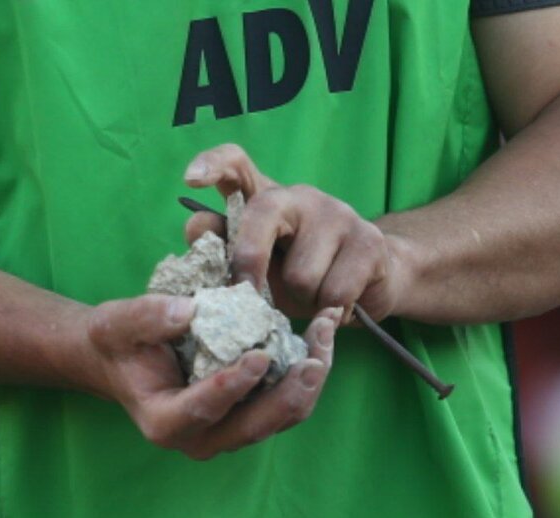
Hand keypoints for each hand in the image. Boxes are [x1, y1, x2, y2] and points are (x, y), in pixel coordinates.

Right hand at [85, 294, 340, 459]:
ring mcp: (228, 432)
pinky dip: (307, 373)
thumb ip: (146, 317)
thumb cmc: (118, 342)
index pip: (201, 410)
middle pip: (254, 426)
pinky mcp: (250, 417)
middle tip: (315, 356)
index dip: (231, 387)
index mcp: (164, 422)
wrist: (123, 359)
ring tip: (326, 334)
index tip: (258, 357)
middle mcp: (200, 438)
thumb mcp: (117, 324)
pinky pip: (287, 404)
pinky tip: (321, 336)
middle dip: (290, 393)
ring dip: (308, 382)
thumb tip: (187, 311)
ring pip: (280, 418)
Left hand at [183, 144, 405, 322]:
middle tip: (251, 293)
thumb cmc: (300, 276)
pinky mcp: (368, 240)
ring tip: (311, 296)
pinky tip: (335, 304)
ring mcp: (338, 213)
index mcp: (265, 199)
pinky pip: (334, 292)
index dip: (213, 164)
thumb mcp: (258, 268)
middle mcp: (300, 196)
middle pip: (262, 214)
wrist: (368, 285)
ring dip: (301, 299)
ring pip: (299, 274)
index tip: (191, 178)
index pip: (236, 165)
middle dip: (250, 261)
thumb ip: (226, 249)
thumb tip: (195, 226)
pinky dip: (329, 311)